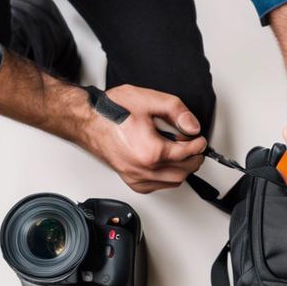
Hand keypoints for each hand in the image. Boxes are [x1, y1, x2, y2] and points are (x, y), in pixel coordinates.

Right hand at [79, 84, 205, 192]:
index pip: (187, 154)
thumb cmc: (110, 111)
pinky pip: (157, 185)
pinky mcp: (130, 180)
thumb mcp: (148, 100)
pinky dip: (167, 176)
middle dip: (193, 158)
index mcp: (150, 152)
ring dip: (182, 168)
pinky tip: (166, 162)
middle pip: (184, 171)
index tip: (199, 139)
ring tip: (180, 152)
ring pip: (173, 182)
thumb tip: (192, 127)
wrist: (87, 119)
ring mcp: (135, 177)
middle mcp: (142, 169)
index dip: (198, 144)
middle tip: (193, 145)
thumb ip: (176, 111)